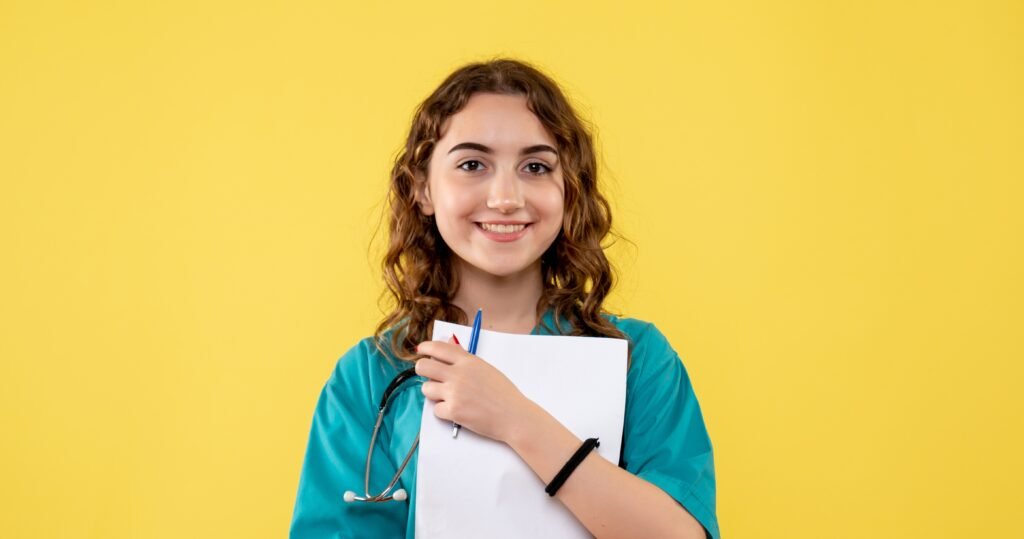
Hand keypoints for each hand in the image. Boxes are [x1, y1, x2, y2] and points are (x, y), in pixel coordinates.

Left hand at [415, 336, 535, 443]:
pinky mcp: (453, 411)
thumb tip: (448, 345)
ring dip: (434, 393)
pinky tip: (458, 411)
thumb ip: (464, 358)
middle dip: (422, 370)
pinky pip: (436, 410)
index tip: (420, 350)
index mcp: (468, 361)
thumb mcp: (485, 368)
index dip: (425, 347)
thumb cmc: (503, 393)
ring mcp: (454, 393)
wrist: (513, 415)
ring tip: (448, 397)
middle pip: (423, 366)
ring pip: (426, 389)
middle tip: (430, 376)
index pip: (438, 348)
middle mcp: (458, 374)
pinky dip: (444, 412)